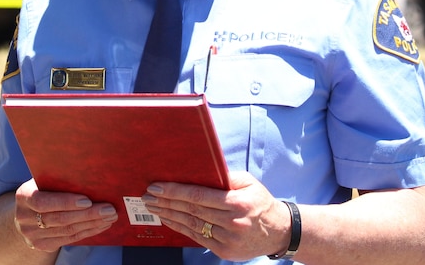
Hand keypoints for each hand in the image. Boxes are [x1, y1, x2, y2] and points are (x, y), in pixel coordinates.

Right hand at [13, 178, 118, 252]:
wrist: (26, 212)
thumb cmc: (42, 188)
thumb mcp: (43, 180)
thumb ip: (58, 178)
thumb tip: (89, 174)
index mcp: (23, 196)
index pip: (43, 201)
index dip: (65, 202)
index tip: (87, 200)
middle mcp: (24, 218)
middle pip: (60, 218)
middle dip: (88, 214)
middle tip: (109, 209)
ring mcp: (32, 235)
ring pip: (67, 230)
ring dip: (92, 224)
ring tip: (110, 216)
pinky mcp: (42, 245)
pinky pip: (70, 239)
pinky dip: (88, 231)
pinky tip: (101, 225)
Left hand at [140, 171, 291, 261]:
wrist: (277, 231)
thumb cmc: (260, 201)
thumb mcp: (248, 183)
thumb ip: (225, 177)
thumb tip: (199, 171)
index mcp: (238, 203)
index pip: (199, 196)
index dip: (175, 191)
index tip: (156, 187)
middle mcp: (232, 223)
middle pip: (191, 211)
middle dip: (166, 202)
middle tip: (147, 196)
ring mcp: (228, 240)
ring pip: (191, 226)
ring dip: (168, 216)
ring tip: (152, 207)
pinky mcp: (224, 252)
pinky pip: (197, 238)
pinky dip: (180, 228)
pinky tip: (168, 219)